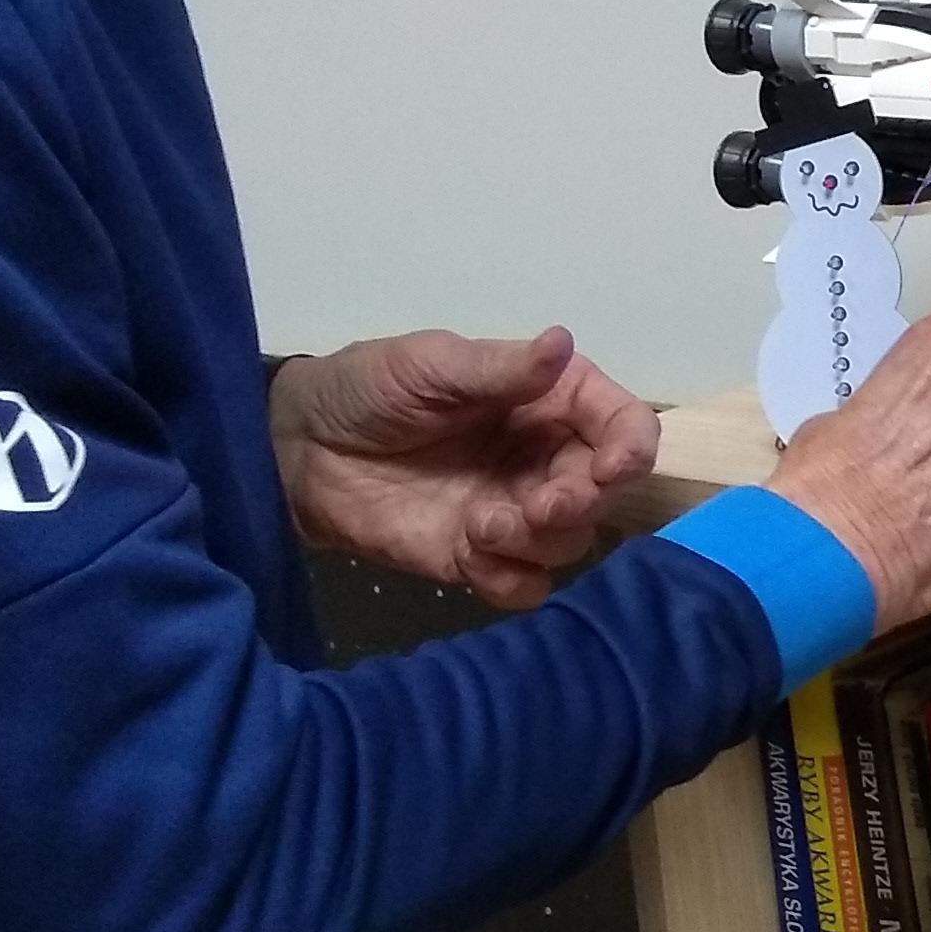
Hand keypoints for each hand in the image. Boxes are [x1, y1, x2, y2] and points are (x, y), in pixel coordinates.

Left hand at [270, 327, 660, 608]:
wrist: (299, 446)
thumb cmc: (368, 387)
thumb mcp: (430, 364)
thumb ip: (499, 368)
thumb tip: (562, 344)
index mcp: (548, 401)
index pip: (622, 425)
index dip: (631, 447)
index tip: (610, 467)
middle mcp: (544, 458)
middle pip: (605, 494)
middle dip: (581, 503)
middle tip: (537, 506)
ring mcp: (513, 512)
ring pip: (569, 544)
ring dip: (539, 541)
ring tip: (480, 526)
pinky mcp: (478, 559)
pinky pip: (524, 587)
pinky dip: (509, 579)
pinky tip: (469, 554)